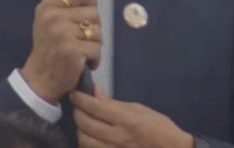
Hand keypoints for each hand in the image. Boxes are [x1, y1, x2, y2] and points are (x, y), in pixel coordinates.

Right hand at [21, 0, 101, 103]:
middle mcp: (53, 17)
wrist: (41, 77)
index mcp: (48, 6)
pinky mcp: (73, 51)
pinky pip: (97, 49)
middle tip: (81, 39)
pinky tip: (83, 62)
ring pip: (98, 31)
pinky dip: (94, 58)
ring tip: (82, 51)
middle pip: (94, 13)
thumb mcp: (44, 17)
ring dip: (95, 44)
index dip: (90, 1)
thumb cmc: (47, 46)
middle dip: (93, 28)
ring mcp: (63, 34)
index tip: (86, 12)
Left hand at [72, 88, 194, 147]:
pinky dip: (87, 144)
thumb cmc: (158, 128)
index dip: (79, 98)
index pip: (93, 106)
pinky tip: (91, 139)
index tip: (75, 94)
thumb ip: (114, 102)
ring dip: (81, 131)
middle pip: (84, 124)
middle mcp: (116, 136)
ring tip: (84, 125)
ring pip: (84, 141)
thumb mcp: (138, 109)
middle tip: (79, 108)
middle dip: (77, 113)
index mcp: (124, 119)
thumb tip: (95, 91)